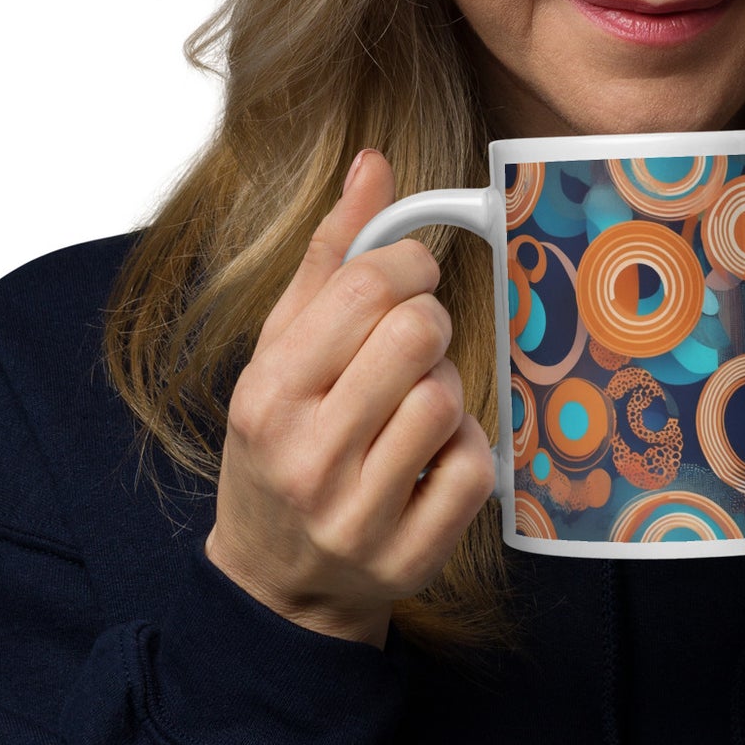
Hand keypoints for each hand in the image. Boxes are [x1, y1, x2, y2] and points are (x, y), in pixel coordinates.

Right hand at [205, 149, 498, 648]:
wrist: (276, 580)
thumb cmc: (284, 441)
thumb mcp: (281, 348)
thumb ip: (330, 256)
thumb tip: (374, 164)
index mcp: (268, 392)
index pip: (364, 289)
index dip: (406, 266)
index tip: (406, 280)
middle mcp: (306, 455)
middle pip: (415, 335)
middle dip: (426, 323)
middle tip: (411, 343)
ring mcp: (357, 513)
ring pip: (448, 399)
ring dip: (445, 390)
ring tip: (414, 405)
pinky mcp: (409, 555)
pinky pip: (476, 467)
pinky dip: (467, 451)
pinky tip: (432, 458)